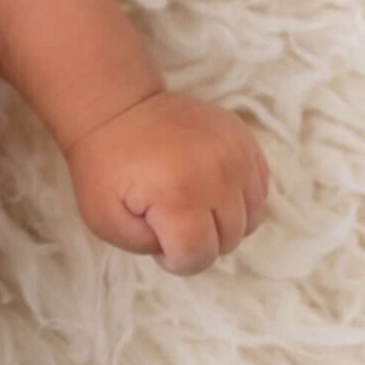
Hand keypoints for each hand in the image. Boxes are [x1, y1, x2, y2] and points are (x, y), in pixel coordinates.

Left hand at [62, 89, 271, 275]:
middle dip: (198, 241)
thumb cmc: (104, 167)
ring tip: (189, 203)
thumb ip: (148, 247)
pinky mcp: (243, 138)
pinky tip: (209, 189)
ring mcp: (235, 152)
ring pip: (250, 219)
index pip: (198, 257)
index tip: (154, 235)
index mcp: (179, 196)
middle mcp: (216, 174)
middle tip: (168, 217)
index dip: (174, 259)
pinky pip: (259, 190)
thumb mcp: (106, 221)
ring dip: (222, 222)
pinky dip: (238, 200)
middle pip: (228, 241)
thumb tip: (187, 248)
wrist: (114, 106)